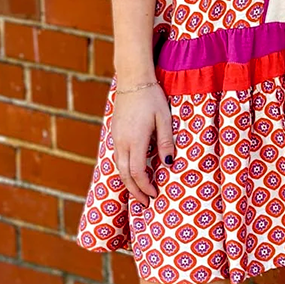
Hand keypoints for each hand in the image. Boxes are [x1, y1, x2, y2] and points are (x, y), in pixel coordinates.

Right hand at [111, 84, 175, 206]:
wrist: (132, 79)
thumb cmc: (151, 98)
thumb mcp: (164, 119)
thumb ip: (166, 142)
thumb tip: (170, 164)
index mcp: (135, 140)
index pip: (138, 173)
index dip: (145, 187)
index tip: (155, 195)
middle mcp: (122, 142)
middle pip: (125, 175)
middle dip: (135, 191)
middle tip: (146, 204)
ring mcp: (116, 138)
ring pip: (119, 168)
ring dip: (128, 183)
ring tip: (138, 193)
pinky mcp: (114, 133)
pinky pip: (117, 158)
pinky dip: (124, 171)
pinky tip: (132, 174)